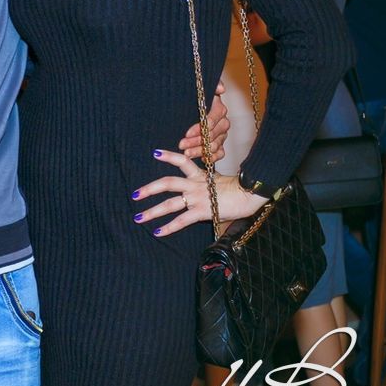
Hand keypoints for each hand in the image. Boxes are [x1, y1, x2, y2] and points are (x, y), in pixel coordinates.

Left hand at [133, 150, 268, 236]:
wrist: (250, 195)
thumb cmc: (239, 191)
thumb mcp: (220, 183)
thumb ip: (208, 187)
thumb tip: (202, 197)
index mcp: (200, 176)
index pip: (182, 161)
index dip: (168, 156)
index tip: (154, 153)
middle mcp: (195, 185)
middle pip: (167, 183)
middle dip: (149, 189)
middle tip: (134, 194)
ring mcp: (197, 198)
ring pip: (169, 204)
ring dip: (152, 212)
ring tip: (138, 218)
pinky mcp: (202, 211)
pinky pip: (181, 220)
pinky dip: (168, 227)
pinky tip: (158, 232)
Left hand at [179, 80, 228, 162]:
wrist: (189, 109)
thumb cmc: (193, 99)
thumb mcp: (198, 91)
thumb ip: (211, 86)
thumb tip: (221, 88)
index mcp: (218, 108)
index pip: (213, 119)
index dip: (200, 127)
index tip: (186, 133)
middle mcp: (223, 122)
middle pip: (212, 134)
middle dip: (196, 141)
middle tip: (181, 144)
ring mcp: (222, 135)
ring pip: (214, 145)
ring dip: (200, 150)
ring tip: (186, 153)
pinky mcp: (220, 145)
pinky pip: (220, 153)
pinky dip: (212, 158)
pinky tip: (202, 159)